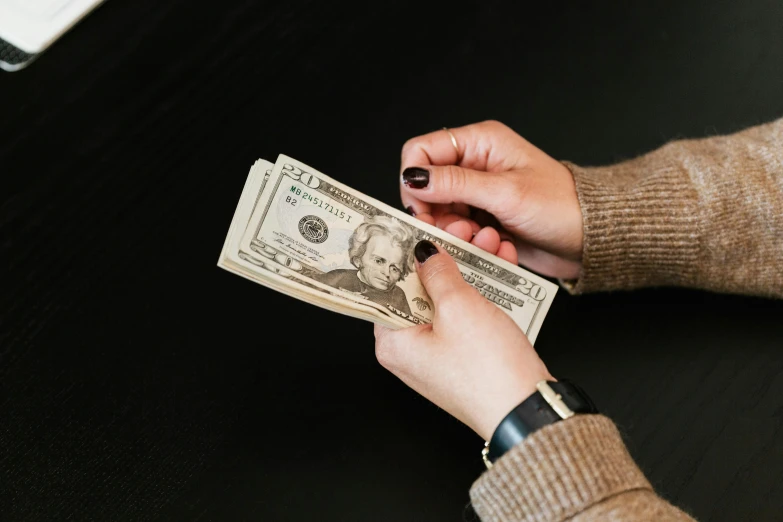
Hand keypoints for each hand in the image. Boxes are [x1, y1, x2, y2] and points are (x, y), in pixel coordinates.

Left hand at [374, 240, 552, 440]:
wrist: (527, 409)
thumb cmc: (488, 370)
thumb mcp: (458, 306)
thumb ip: (438, 271)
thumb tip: (426, 251)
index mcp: (392, 342)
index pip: (387, 287)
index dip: (404, 253)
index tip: (418, 227)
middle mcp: (409, 352)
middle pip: (417, 290)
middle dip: (443, 257)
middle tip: (461, 231)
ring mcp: (437, 356)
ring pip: (445, 300)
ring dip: (466, 269)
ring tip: (487, 242)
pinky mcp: (463, 358)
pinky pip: (464, 316)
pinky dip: (479, 292)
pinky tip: (498, 266)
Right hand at [400, 120, 582, 278]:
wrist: (590, 238)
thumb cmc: (560, 206)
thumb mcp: (505, 193)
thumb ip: (455, 184)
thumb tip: (413, 177)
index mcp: (480, 142)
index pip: (421, 151)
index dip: (415, 180)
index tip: (422, 209)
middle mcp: (475, 164)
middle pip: (427, 186)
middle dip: (435, 213)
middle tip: (456, 231)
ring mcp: (479, 193)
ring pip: (439, 212)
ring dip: (454, 231)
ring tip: (482, 239)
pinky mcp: (484, 218)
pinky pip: (457, 229)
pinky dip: (467, 241)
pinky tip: (490, 244)